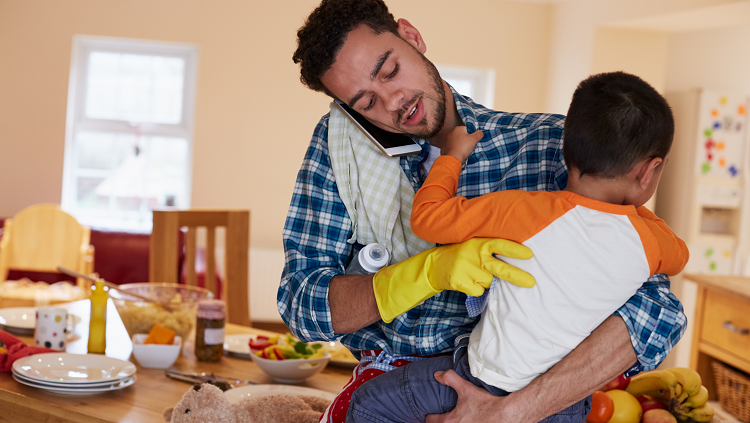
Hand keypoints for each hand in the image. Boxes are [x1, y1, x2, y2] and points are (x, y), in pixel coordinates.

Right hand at [372, 238, 534, 322]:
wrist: (433, 265)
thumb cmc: (461, 255)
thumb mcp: (473, 245)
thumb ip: (490, 251)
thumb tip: (517, 262)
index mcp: (479, 243)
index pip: (500, 245)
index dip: (515, 250)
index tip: (530, 255)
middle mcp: (474, 255)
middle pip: (500, 268)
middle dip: (517, 276)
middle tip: (532, 282)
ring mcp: (467, 269)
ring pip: (489, 283)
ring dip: (486, 282)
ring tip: (475, 274)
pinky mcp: (460, 282)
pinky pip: (478, 291)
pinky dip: (476, 290)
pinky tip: (467, 282)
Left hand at [426, 370, 529, 422]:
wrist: (505, 415)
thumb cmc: (485, 404)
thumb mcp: (466, 389)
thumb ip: (450, 379)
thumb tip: (437, 375)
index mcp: (451, 421)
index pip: (432, 421)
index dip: (430, 416)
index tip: (430, 414)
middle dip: (441, 422)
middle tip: (441, 418)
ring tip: (456, 419)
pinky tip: (469, 420)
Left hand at [441, 126, 482, 163]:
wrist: (453, 159)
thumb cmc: (463, 148)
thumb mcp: (474, 139)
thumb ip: (479, 134)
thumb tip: (480, 132)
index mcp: (457, 129)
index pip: (467, 129)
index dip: (472, 135)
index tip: (473, 140)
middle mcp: (450, 133)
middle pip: (462, 135)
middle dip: (466, 140)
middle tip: (469, 146)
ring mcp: (446, 140)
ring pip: (457, 141)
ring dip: (460, 145)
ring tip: (464, 150)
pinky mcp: (444, 147)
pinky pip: (452, 147)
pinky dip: (455, 149)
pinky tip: (458, 153)